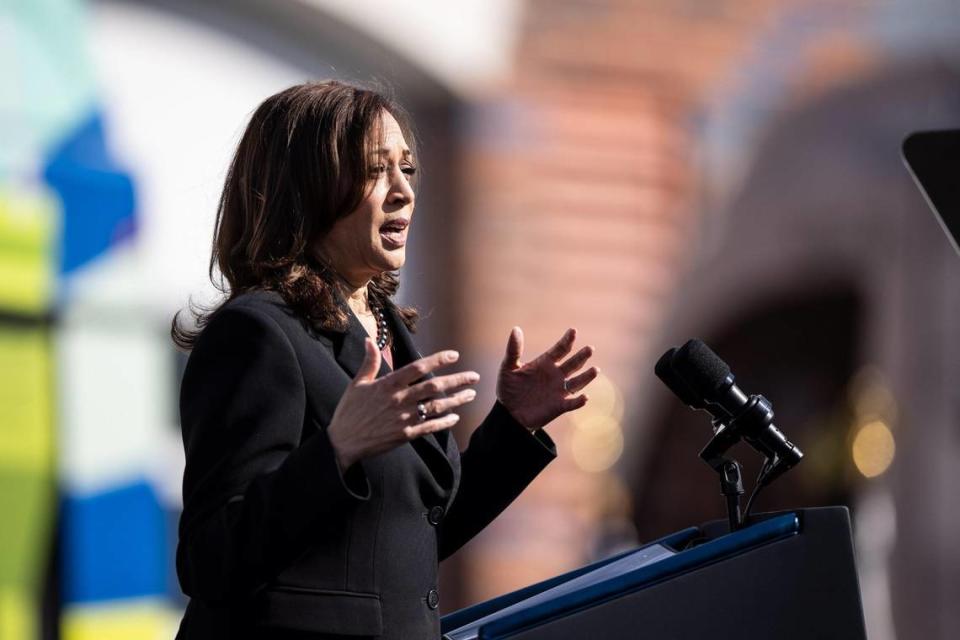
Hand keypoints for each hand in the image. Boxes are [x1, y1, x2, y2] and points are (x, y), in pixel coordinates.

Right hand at [327, 339, 479, 468]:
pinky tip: (456, 417)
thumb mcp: (357, 384)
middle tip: (474, 377)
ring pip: (436, 407)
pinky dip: (444, 422)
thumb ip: (369, 362)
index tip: (454, 355)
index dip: (437, 360)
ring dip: (456, 400)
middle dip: (457, 381)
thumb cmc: (349, 411)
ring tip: (471, 394)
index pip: (417, 368)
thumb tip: (368, 339)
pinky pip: (429, 427)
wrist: (342, 442)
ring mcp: (403, 418)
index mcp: (387, 385)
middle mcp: (398, 400)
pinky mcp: (404, 435)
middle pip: (434, 387)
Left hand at [496, 327, 598, 431]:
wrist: (509, 413)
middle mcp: (556, 375)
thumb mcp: (508, 367)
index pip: (560, 349)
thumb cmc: (509, 388)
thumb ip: (513, 350)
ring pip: (577, 382)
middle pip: (573, 363)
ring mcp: (559, 390)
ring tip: (595, 370)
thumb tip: (516, 329)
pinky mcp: (559, 406)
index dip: (567, 340)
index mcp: (545, 363)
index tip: (573, 331)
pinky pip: (572, 404)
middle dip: (581, 356)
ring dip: (586, 377)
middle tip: (590, 348)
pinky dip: (579, 401)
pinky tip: (585, 398)